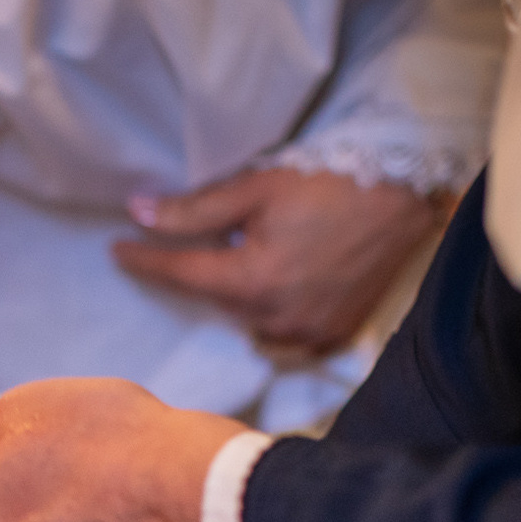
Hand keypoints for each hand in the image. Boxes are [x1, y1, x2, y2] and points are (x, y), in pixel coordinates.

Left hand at [114, 169, 442, 354]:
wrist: (404, 194)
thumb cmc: (330, 182)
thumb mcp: (256, 188)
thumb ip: (194, 210)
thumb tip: (137, 213)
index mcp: (254, 281)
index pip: (181, 275)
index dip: (144, 262)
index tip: (116, 251)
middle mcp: (277, 318)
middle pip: (215, 300)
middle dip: (198, 275)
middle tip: (182, 251)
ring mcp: (308, 334)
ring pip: (247, 321)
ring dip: (235, 298)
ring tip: (241, 266)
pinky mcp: (333, 336)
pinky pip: (284, 338)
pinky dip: (269, 318)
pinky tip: (273, 293)